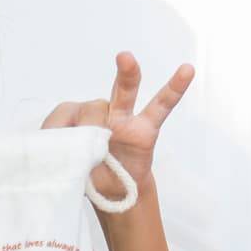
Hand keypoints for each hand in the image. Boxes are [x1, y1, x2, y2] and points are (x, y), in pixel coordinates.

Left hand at [41, 53, 194, 201]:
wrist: (115, 193)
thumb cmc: (90, 176)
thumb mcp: (71, 167)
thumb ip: (72, 151)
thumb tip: (81, 139)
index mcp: (75, 121)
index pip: (67, 116)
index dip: (63, 132)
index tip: (66, 150)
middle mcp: (99, 116)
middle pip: (92, 105)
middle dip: (86, 106)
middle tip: (78, 91)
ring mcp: (123, 121)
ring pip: (125, 94)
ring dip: (126, 76)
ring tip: (125, 58)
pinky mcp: (145, 131)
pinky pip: (161, 106)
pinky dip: (174, 88)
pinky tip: (186, 71)